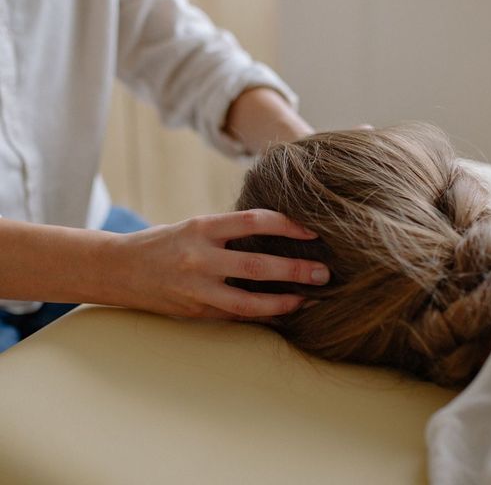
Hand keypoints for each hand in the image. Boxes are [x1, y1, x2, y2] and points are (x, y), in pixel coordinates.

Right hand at [106, 209, 329, 319]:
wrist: (120, 269)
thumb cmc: (165, 242)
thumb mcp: (195, 226)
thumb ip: (230, 232)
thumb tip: (279, 233)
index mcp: (202, 227)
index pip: (253, 221)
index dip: (287, 225)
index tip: (313, 231)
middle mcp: (199, 257)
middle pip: (256, 265)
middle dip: (294, 270)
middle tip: (324, 272)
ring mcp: (197, 288)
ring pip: (248, 300)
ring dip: (284, 301)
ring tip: (309, 300)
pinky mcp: (196, 311)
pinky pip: (237, 315)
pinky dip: (263, 315)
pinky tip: (284, 313)